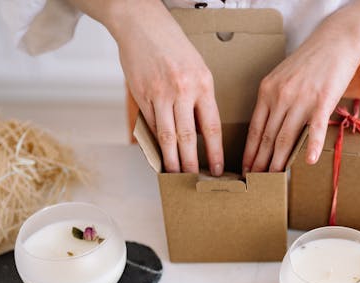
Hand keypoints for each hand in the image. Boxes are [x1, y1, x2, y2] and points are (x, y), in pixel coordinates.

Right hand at [107, 1, 223, 173]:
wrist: (142, 25)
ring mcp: (159, 93)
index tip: (218, 169)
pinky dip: (154, 142)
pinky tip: (158, 154)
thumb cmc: (174, 47)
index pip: (212, 127)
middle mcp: (182, 90)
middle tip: (193, 180)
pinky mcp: (141, 94)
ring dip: (170, 159)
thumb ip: (201, 100)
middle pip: (188, 137)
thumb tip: (203, 133)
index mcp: (203, 85)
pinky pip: (149, 125)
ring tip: (174, 174)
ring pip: (166, 136)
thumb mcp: (199, 69)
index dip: (215, 152)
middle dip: (191, 163)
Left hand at [241, 30, 359, 173]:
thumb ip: (273, 100)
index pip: (255, 129)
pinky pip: (316, 128)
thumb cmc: (309, 61)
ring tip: (275, 178)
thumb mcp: (282, 77)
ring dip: (280, 161)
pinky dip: (312, 146)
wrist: (335, 41)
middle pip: (268, 137)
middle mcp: (281, 96)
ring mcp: (301, 99)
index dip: (250, 152)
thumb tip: (267, 127)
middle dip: (260, 162)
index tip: (246, 169)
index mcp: (268, 91)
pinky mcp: (323, 100)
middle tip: (256, 181)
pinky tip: (308, 161)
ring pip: (287, 137)